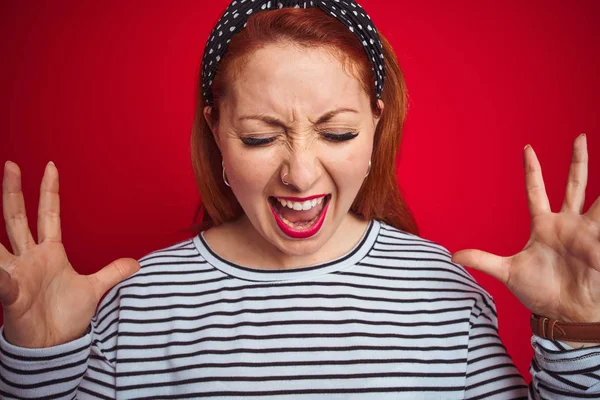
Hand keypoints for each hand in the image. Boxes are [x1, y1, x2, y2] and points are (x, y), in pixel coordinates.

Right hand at [0, 161, 139, 347]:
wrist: (55, 345)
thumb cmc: (66, 317)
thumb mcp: (94, 289)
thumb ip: (112, 273)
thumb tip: (136, 263)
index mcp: (50, 253)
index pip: (48, 214)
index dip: (49, 191)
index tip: (50, 167)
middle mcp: (29, 258)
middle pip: (17, 218)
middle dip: (14, 192)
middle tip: (12, 165)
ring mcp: (17, 274)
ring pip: (0, 244)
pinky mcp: (11, 295)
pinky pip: (3, 281)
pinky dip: (2, 274)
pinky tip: (3, 269)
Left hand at [452, 134, 599, 331]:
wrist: (564, 315)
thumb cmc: (540, 293)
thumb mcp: (508, 273)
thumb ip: (483, 260)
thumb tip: (453, 256)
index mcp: (544, 225)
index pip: (535, 191)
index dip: (532, 170)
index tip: (527, 148)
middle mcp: (567, 224)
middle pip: (574, 184)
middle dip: (577, 161)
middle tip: (579, 137)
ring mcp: (587, 232)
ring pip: (599, 200)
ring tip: (598, 158)